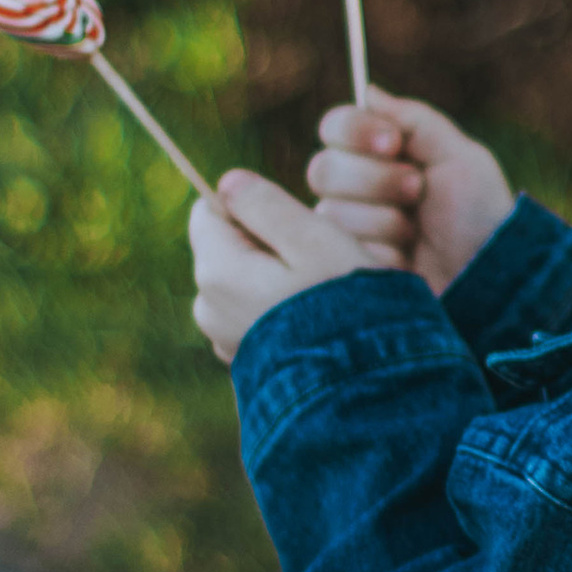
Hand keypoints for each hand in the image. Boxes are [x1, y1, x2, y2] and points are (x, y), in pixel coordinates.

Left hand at [191, 171, 376, 364]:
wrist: (363, 390)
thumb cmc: (347, 308)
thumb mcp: (314, 241)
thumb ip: (266, 204)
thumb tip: (228, 181)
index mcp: (216, 270)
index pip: (209, 210)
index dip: (254, 207)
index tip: (297, 227)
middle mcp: (208, 306)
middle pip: (228, 248)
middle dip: (268, 245)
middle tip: (319, 265)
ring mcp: (224, 338)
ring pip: (244, 283)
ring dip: (277, 280)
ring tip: (321, 298)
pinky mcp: (245, 362)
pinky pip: (257, 318)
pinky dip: (281, 313)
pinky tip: (315, 328)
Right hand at [306, 93, 512, 292]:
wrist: (488, 278)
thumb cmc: (480, 215)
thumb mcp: (459, 158)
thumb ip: (414, 121)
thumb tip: (368, 91)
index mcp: (380, 156)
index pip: (335, 126)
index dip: (356, 131)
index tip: (392, 143)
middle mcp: (354, 190)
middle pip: (323, 168)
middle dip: (376, 180)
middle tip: (417, 191)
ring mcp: (346, 232)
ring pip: (332, 213)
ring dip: (386, 220)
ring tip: (417, 233)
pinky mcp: (346, 268)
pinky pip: (342, 250)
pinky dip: (384, 253)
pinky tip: (407, 262)